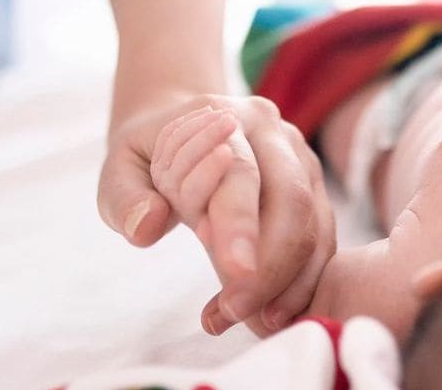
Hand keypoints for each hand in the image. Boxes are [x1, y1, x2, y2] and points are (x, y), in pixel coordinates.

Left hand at [100, 94, 335, 335]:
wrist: (185, 128)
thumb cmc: (150, 154)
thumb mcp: (119, 169)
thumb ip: (126, 198)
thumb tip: (146, 229)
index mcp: (229, 119)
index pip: (241, 172)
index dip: (240, 227)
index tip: (234, 280)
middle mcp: (278, 136)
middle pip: (293, 201)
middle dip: (272, 267)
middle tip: (235, 313)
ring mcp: (304, 163)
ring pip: (316, 225)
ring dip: (290, 282)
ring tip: (253, 323)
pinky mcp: (316, 193)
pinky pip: (322, 242)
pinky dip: (302, 283)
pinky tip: (270, 314)